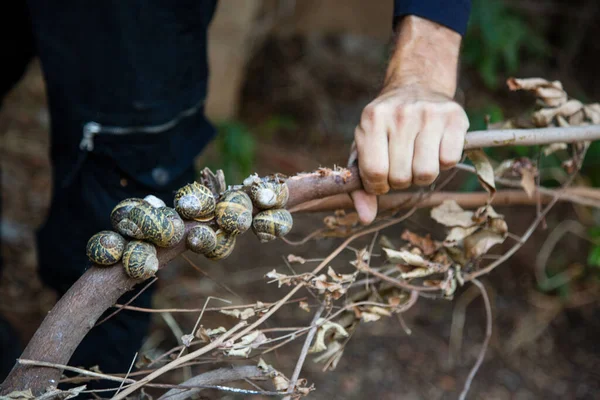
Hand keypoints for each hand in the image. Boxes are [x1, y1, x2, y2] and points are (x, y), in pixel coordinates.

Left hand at [349, 15, 469, 224]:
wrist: (416, 85)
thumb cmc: (385, 127)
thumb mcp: (364, 149)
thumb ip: (360, 186)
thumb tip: (366, 218)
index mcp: (372, 120)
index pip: (375, 173)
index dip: (378, 186)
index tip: (381, 179)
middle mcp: (400, 114)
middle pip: (401, 178)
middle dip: (400, 180)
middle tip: (401, 164)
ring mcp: (429, 114)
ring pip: (426, 174)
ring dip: (421, 175)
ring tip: (417, 158)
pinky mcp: (455, 117)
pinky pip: (450, 161)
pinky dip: (443, 163)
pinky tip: (435, 148)